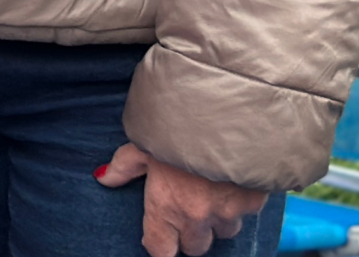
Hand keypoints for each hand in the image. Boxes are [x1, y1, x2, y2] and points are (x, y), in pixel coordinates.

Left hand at [96, 143, 268, 256]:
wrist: (226, 115)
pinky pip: (247, 213)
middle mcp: (197, 216)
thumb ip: (124, 165)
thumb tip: (104, 177)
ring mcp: (228, 212)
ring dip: (217, 220)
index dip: (160, 245)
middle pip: (195, 247)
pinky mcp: (254, 202)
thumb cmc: (177, 127)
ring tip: (211, 193)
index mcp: (165, 206)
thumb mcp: (143, 143)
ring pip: (224, 232)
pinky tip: (232, 181)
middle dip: (190, 234)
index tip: (159, 236)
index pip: (161, 250)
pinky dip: (240, 202)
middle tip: (186, 210)